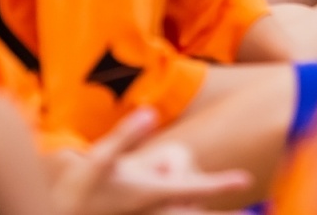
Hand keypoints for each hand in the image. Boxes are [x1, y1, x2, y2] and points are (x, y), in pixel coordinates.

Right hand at [48, 107, 250, 214]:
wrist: (61, 214)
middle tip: (254, 213)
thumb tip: (149, 112)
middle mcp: (155, 213)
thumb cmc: (81, 187)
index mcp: (150, 194)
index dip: (220, 184)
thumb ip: (126, 134)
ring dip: (201, 213)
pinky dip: (184, 213)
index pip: (194, 189)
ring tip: (229, 211)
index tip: (245, 180)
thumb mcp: (99, 157)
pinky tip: (187, 209)